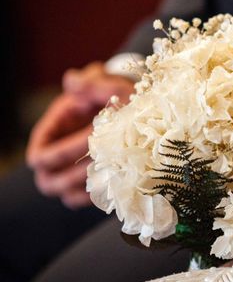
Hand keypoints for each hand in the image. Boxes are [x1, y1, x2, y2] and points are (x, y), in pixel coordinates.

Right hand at [26, 62, 135, 208]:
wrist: (143, 108)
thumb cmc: (122, 94)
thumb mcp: (112, 84)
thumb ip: (95, 82)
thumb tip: (72, 81)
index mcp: (58, 126)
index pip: (40, 152)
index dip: (56, 154)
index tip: (84, 146)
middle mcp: (61, 152)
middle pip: (48, 180)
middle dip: (71, 173)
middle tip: (100, 163)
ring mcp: (76, 170)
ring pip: (66, 193)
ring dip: (86, 187)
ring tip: (111, 173)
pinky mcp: (94, 184)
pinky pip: (87, 200)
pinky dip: (97, 197)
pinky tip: (115, 186)